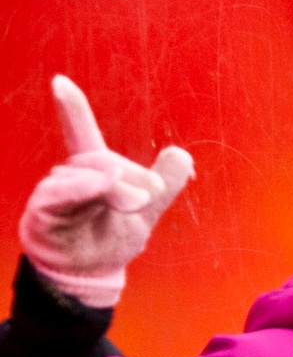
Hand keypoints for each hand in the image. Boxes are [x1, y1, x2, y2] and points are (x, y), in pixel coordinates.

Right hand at [17, 76, 193, 308]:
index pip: (83, 134)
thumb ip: (166, 184)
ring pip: (86, 174)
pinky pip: (62, 193)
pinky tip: (99, 186)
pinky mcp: (45, 211)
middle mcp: (71, 176)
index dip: (74, 109)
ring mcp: (56, 192)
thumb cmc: (112, 240)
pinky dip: (83, 187)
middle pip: (100, 158)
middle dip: (129, 175)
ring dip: (114, 188)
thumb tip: (183, 155)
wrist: (92, 274)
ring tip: (132, 206)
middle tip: (147, 198)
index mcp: (94, 173)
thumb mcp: (148, 212)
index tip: (60, 82)